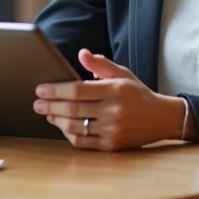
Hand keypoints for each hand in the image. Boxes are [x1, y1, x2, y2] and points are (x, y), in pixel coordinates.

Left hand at [34, 49, 185, 150]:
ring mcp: (112, 130)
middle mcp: (113, 111)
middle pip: (72, 109)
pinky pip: (83, 141)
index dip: (55, 90)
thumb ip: (100, 64)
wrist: (161, 119)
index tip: (40, 89)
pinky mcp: (112, 145)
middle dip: (49, 105)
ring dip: (56, 120)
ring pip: (74, 127)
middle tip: (36, 103)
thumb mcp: (122, 74)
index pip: (77, 90)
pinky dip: (69, 134)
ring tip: (47, 113)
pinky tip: (63, 126)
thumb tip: (81, 53)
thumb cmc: (137, 94)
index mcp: (115, 90)